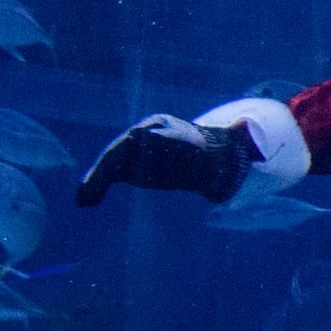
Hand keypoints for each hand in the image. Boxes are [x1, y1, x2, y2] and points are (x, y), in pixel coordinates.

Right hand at [75, 114, 253, 206]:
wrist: (205, 156)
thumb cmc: (213, 154)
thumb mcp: (219, 152)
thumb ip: (229, 146)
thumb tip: (247, 134)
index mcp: (163, 128)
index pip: (142, 138)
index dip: (130, 150)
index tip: (117, 165)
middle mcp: (145, 134)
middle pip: (120, 149)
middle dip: (105, 167)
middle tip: (91, 186)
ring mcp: (134, 149)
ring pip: (111, 162)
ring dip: (95, 179)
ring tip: (83, 200)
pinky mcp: (129, 166)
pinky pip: (110, 174)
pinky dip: (97, 185)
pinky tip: (86, 202)